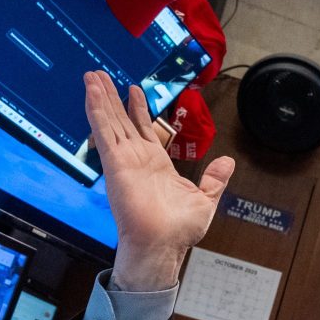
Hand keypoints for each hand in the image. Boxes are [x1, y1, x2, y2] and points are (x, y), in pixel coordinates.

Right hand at [83, 71, 234, 290]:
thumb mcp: (205, 199)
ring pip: (110, 122)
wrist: (163, 244)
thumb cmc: (180, 229)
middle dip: (114, 98)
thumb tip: (227, 162)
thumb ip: (214, 179)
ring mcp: (124, 160)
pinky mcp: (115, 164)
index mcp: (156, 165)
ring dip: (101, 98)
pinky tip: (92, 93)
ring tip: (92, 75)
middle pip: (122, 121)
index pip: (143, 131)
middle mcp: (137, 160)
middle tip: (103, 75)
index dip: (138, 110)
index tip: (133, 91)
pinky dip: (97, 111)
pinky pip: (104, 133)